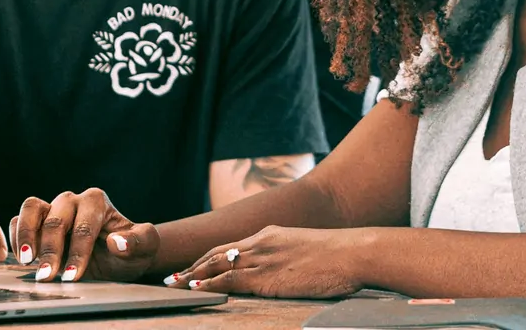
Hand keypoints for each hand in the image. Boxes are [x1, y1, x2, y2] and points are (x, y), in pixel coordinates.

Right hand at [11, 187, 159, 283]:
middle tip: (47, 277)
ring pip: (32, 209)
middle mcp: (72, 201)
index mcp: (96, 202)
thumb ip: (138, 242)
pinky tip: (21, 258)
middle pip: (56, 219)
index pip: (84, 226)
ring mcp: (52, 208)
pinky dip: (16, 236)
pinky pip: (19, 220)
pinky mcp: (36, 221)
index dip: (78, 252)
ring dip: (27, 236)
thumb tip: (116, 242)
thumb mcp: (144, 248)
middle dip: (51, 250)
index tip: (74, 276)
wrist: (117, 258)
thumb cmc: (130, 251)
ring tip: (27, 260)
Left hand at [163, 226, 362, 298]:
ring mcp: (262, 258)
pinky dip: (208, 284)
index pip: (231, 246)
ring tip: (174, 285)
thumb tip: (284, 270)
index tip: (193, 266)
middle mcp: (261, 243)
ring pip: (217, 266)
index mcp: (271, 235)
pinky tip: (195, 290)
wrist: (352, 253)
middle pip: (217, 254)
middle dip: (193, 266)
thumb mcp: (306, 250)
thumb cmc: (338, 256)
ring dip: (193, 277)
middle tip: (173, 277)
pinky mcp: (266, 276)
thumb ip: (288, 257)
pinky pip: (229, 280)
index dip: (209, 257)